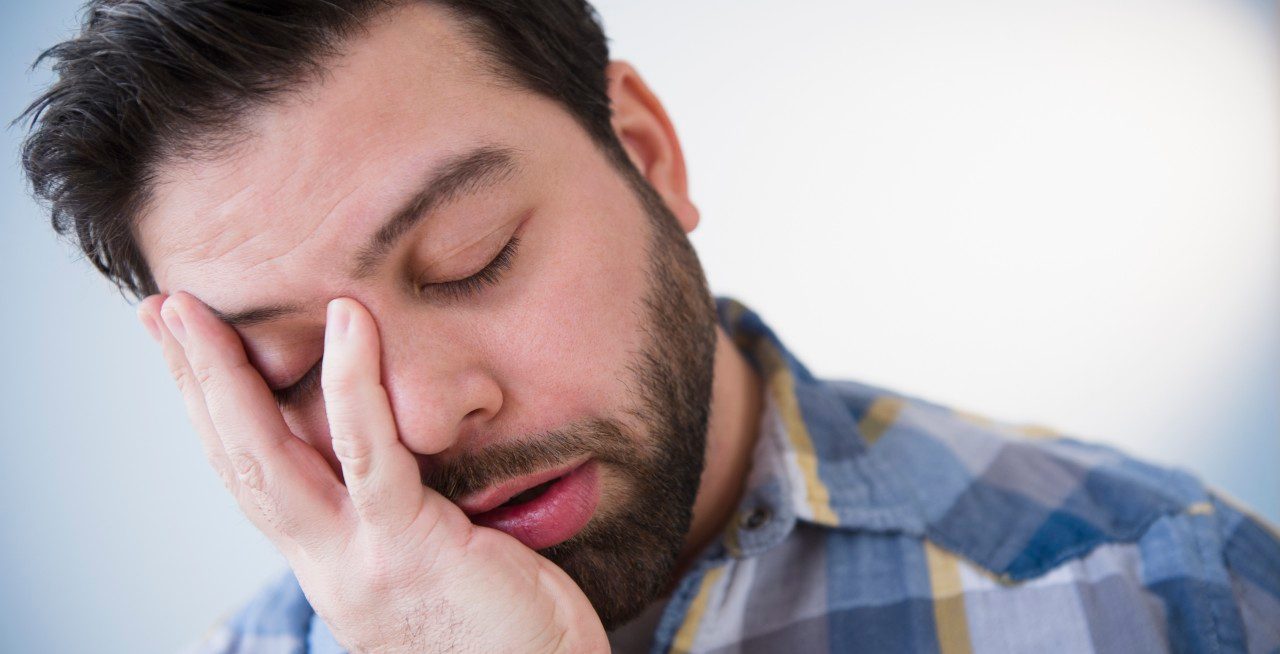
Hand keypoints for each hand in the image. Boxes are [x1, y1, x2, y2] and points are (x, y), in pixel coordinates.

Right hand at [138, 292, 606, 652]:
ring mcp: (359, 559)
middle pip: (237, 461)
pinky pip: (371, 455)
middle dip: (191, 384)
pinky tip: (347, 320)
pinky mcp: (408, 548)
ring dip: (224, 378)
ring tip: (194, 311)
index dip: (210, 413)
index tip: (182, 349)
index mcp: (330, 561)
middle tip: (159, 310)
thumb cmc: (508, 627)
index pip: (253, 476)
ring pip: (271, 457)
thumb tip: (398, 451)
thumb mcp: (434, 561)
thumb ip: (402, 511)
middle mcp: (327, 564)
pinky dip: (352, 384)